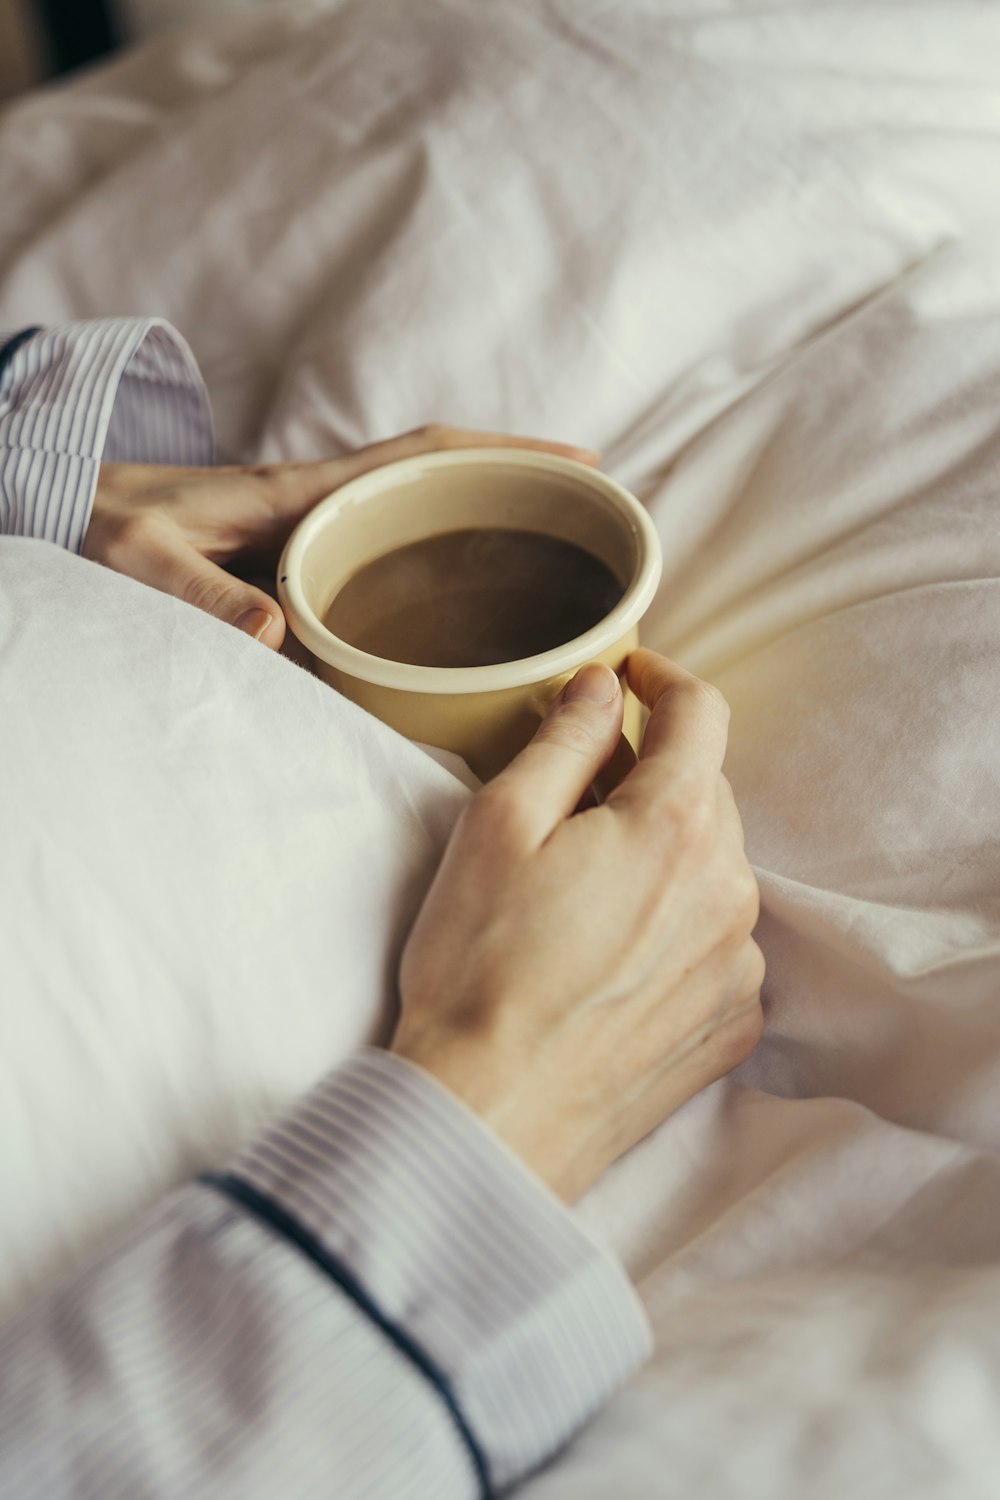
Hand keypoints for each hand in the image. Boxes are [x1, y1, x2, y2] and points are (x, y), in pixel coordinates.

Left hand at [84, 426, 599, 648]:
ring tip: (556, 552)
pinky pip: (386, 548)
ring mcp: (313, 526)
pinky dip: (437, 558)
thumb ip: (201, 599)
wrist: (64, 513)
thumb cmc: (99, 532)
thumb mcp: (143, 567)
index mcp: (301, 493)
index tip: (577, 460)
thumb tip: (282, 633)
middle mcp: (320, 502)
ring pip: (420, 513)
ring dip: (487, 520)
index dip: (503, 453)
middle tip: (594, 512)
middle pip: (442, 479)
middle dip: (520, 484)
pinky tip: (460, 600)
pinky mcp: (297, 555)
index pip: (421, 457)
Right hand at [392, 649, 763, 1202]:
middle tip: (579, 791)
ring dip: (664, 854)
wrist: (489, 1119)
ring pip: (714, 868)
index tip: (631, 676)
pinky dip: (678, 926)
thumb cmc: (478, 970)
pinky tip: (611, 954)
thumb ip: (564, 741)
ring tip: (585, 888)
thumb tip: (602, 688)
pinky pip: (717, 942)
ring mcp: (737, 964)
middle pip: (708, 792)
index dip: (662, 679)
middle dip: (652, 774)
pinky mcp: (731, 1025)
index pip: (701, 713)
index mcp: (676, 826)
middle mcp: (730, 889)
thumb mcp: (498, 827)